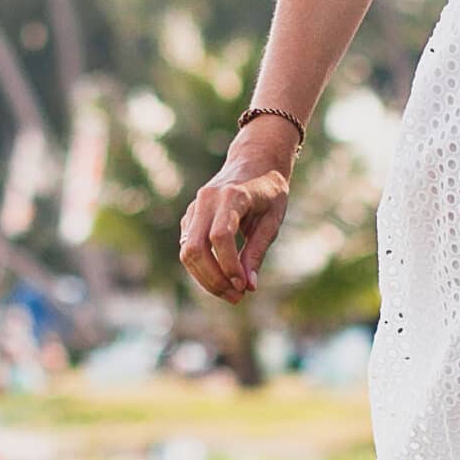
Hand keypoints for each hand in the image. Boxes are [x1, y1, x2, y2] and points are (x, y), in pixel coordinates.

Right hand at [178, 132, 295, 302]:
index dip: (229, 265)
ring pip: (187, 252)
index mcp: (232, 195)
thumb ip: (258, 251)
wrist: (254, 162)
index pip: (220, 236)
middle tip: (237, 297)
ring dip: (205, 279)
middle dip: (214, 278)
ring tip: (231, 294)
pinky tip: (222, 279)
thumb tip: (248, 286)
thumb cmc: (269, 191)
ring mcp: (195, 208)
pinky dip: (202, 269)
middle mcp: (207, 200)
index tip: (243, 286)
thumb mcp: (273, 220)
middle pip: (195, 248)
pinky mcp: (190, 217)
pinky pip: (188, 248)